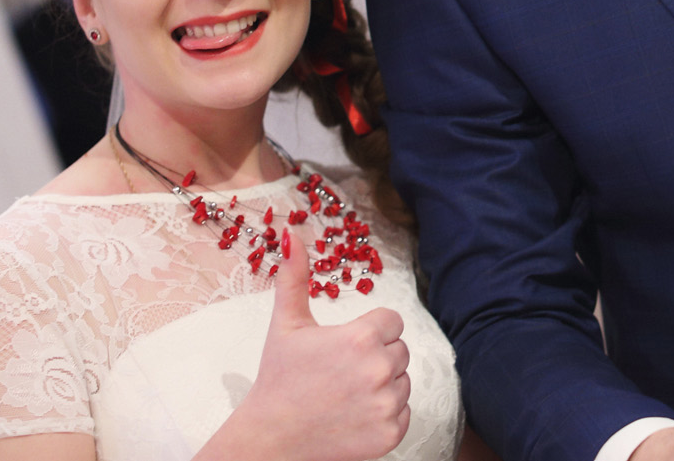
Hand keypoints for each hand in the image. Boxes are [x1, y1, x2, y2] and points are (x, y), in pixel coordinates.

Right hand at [217, 236, 410, 460]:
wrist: (269, 440)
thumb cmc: (278, 379)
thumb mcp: (286, 324)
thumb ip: (294, 276)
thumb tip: (292, 234)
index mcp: (360, 338)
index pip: (392, 321)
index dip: (369, 332)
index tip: (344, 347)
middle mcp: (379, 370)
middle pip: (399, 350)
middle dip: (376, 357)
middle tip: (341, 373)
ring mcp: (386, 405)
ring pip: (404, 381)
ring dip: (382, 386)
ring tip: (346, 394)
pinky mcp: (390, 434)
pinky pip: (404, 412)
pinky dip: (385, 415)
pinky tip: (354, 415)